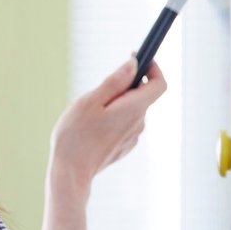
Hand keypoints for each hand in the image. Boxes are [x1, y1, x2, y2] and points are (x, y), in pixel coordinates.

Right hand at [47, 55, 168, 198]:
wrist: (71, 172)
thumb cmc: (76, 135)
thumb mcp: (90, 101)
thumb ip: (115, 82)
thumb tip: (133, 64)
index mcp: (134, 108)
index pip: (159, 83)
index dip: (152, 68)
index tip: (138, 57)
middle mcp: (139, 122)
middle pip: (141, 95)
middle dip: (124, 87)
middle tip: (98, 90)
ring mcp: (132, 137)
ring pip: (130, 110)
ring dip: (115, 104)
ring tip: (89, 114)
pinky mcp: (124, 146)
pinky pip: (123, 124)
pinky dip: (112, 119)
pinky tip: (91, 128)